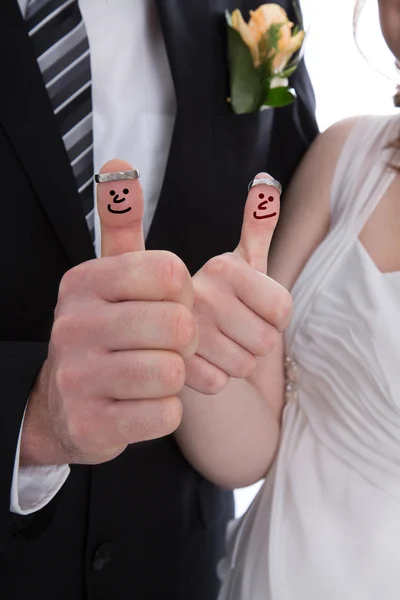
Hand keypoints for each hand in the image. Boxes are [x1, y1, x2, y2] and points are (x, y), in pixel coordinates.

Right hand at [21, 160, 196, 466]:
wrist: (63, 405)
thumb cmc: (103, 333)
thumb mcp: (107, 278)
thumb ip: (120, 226)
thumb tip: (119, 165)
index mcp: (84, 282)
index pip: (170, 272)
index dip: (185, 293)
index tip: (169, 304)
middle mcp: (74, 326)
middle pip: (178, 326)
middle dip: (184, 340)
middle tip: (166, 346)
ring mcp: (79, 378)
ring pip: (173, 373)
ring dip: (174, 376)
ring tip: (152, 374)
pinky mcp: (93, 424)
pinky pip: (165, 414)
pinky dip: (164, 411)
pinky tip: (140, 404)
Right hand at [185, 173, 291, 394]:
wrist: (155, 328)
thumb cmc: (210, 295)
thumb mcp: (235, 261)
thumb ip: (255, 227)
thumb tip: (267, 182)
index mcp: (217, 267)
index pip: (284, 309)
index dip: (272, 313)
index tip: (247, 305)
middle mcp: (196, 296)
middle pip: (266, 342)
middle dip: (253, 341)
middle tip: (227, 328)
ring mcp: (179, 333)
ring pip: (242, 367)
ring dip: (233, 362)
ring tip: (210, 345)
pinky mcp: (170, 367)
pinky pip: (218, 384)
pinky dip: (212, 378)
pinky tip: (196, 363)